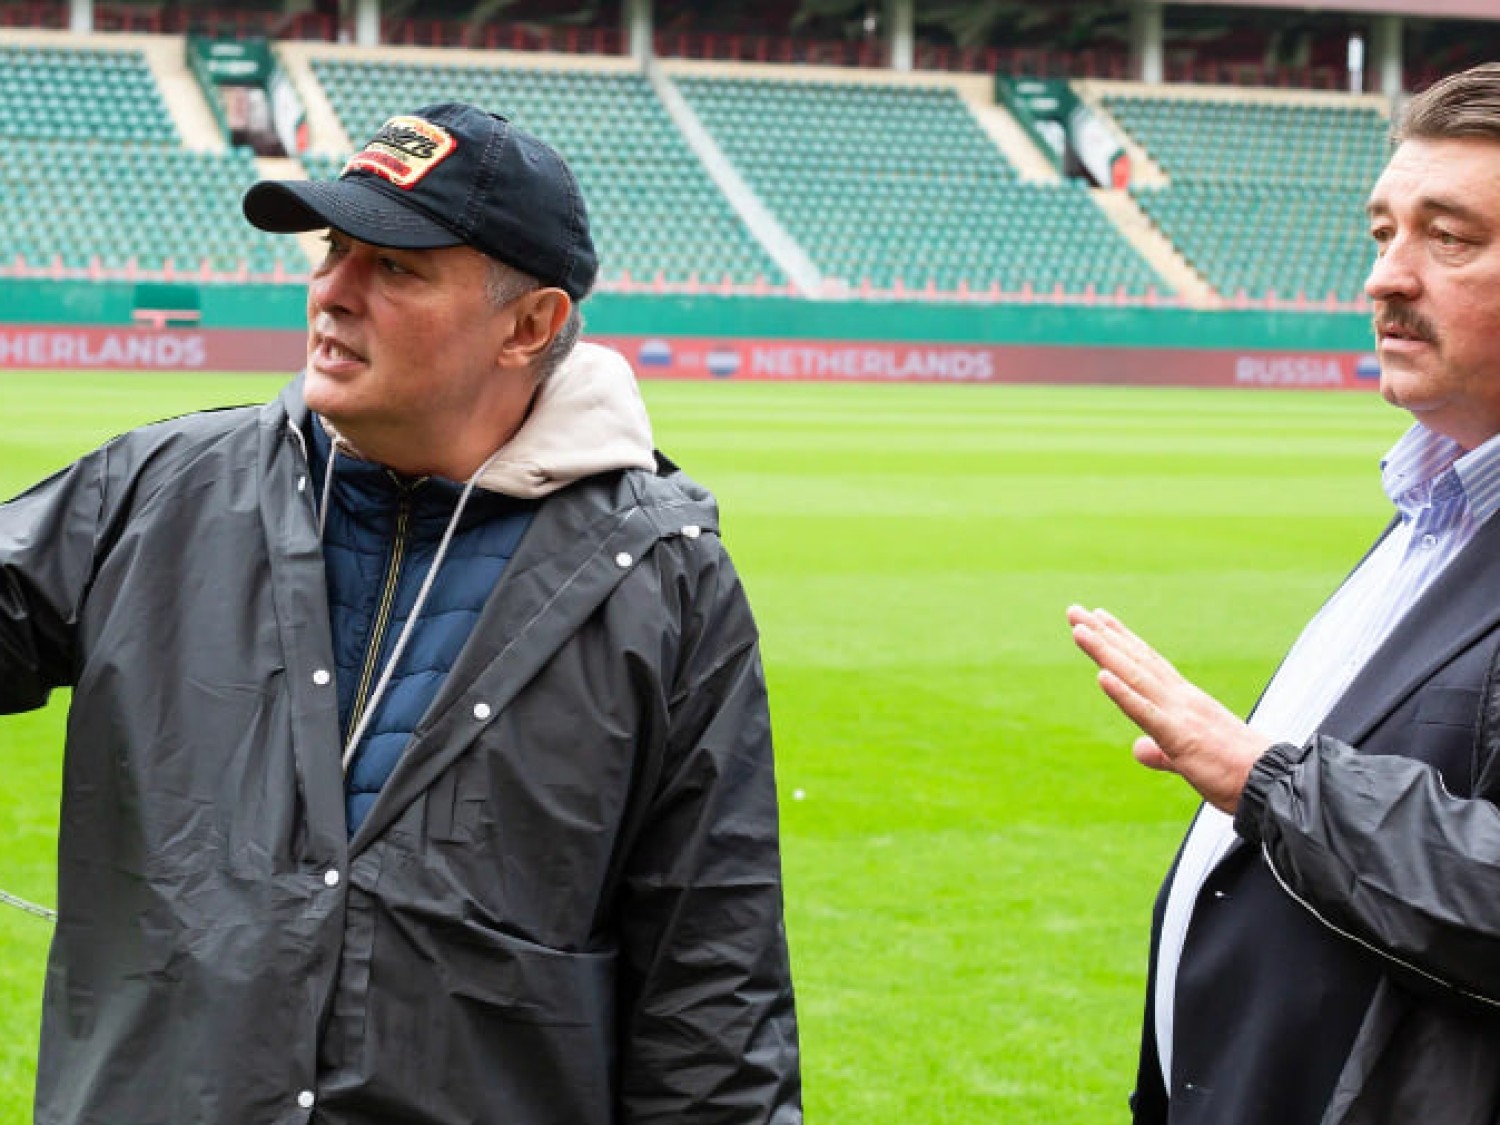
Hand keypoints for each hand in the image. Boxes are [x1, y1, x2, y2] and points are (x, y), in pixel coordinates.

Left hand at [1067, 605, 1270, 812]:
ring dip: (1105, 652)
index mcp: (1185, 703)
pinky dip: (1123, 694)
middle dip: (1102, 636)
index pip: (1147, 664)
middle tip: (1075, 611)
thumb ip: (1161, 753)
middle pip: (1135, 661)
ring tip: (1079, 629)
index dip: (1121, 641)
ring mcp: (1181, 715)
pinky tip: (1101, 676)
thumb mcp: (1189, 760)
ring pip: (1135, 677)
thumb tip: (1138, 749)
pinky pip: (1146, 713)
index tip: (1098, 620)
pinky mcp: (1181, 738)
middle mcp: (1182, 699)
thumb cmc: (1239, 773)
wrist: (1275, 785)